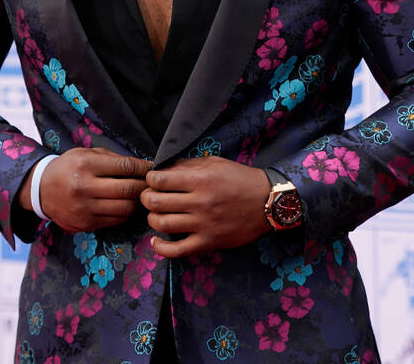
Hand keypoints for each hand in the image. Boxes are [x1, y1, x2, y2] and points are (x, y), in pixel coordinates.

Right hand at [29, 147, 152, 232]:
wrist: (41, 189)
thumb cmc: (69, 167)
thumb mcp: (87, 154)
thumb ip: (113, 159)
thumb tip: (142, 166)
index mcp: (86, 165)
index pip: (125, 167)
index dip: (144, 168)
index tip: (154, 168)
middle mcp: (84, 187)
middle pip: (128, 189)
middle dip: (146, 186)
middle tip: (155, 184)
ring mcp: (84, 208)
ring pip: (125, 208)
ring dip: (139, 202)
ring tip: (145, 196)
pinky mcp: (86, 224)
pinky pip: (115, 220)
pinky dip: (127, 213)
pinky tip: (129, 205)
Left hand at [141, 156, 271, 257]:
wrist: (267, 201)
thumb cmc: (240, 179)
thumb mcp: (215, 163)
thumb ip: (188, 165)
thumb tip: (163, 169)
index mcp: (200, 180)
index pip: (159, 180)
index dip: (150, 179)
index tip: (153, 180)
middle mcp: (200, 202)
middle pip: (155, 202)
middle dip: (146, 198)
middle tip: (150, 196)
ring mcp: (203, 224)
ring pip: (162, 224)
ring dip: (152, 218)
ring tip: (156, 214)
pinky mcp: (208, 242)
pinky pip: (177, 251)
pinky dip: (160, 248)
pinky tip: (156, 240)